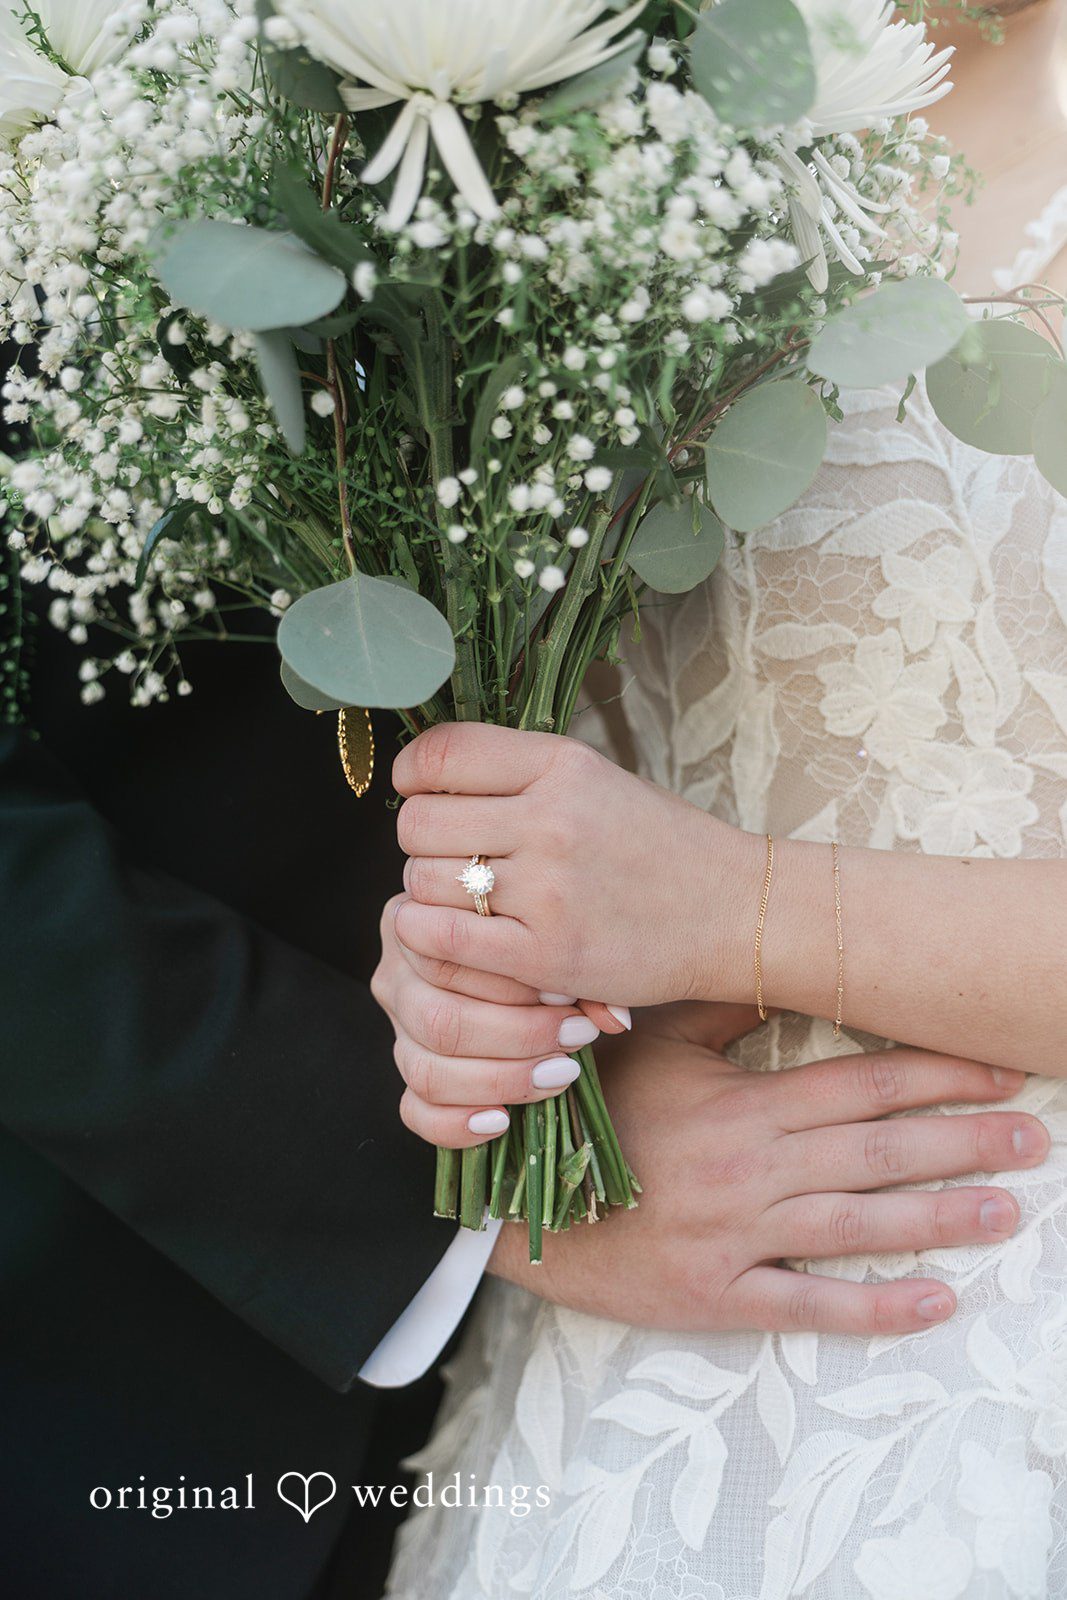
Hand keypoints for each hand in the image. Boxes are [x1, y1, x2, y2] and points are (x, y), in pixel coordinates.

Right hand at [371, 895, 630, 1146]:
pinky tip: (502, 1120)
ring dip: (500, 1080)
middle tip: (577, 1036)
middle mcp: (398, 974)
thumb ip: (579, 968)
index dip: (509, 983)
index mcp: (421, 919)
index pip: (446, 955)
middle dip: (516, 1036)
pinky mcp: (409, 1077)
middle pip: (439, 1019)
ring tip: (560, 1072)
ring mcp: (399, 1029)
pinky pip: (414, 1111)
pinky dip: (455, 1123)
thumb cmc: (550, 938)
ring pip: (427, 1070)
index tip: (567, 994)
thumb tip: (613, 1020)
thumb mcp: (556, 936)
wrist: (548, 969)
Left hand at [392, 722, 743, 1006]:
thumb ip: (521, 774)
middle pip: (420, 823)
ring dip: (430, 895)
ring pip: (423, 882)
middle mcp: (553, 818)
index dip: (412, 774)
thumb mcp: (597, 781)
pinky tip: (448, 936)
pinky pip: (441, 938)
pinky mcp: (547, 954)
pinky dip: (429, 937)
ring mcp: (549, 888)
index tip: (418, 791)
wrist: (737, 913)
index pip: (443, 753)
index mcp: (563, 764)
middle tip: (450, 859)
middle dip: (422, 844)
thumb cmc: (662, 847)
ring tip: (465, 901)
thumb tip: (430, 775)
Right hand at [487, 1003, 1048, 1335]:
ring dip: (941, 1216)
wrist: (516, 1204)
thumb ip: (718, 1009)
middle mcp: (753, 1168)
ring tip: (1008, 1209)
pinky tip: (935, 1302)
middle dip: (963, 1139)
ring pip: (859, 1224)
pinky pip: (808, 1304)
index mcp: (742, 1104)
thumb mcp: (648, 1045)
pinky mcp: (720, 1295)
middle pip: (879, 1151)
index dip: (935, 1074)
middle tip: (1033, 1137)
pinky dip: (874, 1307)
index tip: (996, 1068)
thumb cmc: (585, 1114)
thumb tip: (779, 966)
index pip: (861, 1083)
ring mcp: (741, 1235)